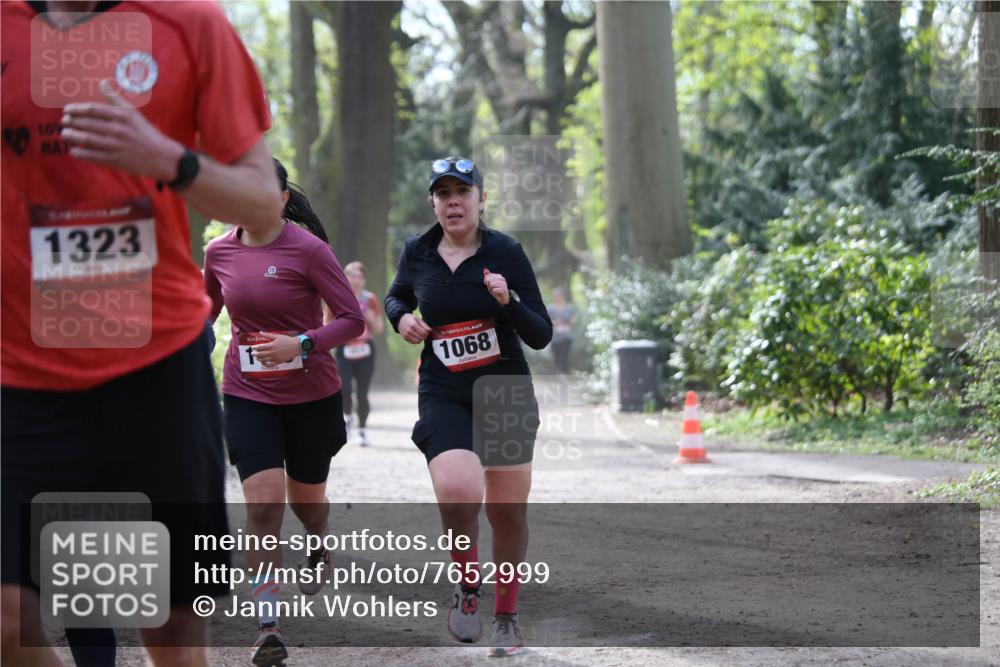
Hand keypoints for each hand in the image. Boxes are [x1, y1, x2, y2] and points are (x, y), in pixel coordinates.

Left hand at [61, 79, 182, 181]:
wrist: (162, 157)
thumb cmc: (145, 133)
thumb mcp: (133, 114)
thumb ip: (115, 99)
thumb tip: (101, 82)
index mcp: (122, 116)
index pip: (92, 109)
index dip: (76, 110)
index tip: (67, 110)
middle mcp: (119, 129)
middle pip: (87, 123)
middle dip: (71, 122)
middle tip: (64, 123)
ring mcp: (117, 146)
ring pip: (87, 139)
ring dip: (71, 136)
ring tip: (65, 134)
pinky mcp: (116, 160)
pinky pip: (92, 155)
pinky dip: (80, 153)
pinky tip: (74, 150)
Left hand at [251, 333, 300, 365]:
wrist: (296, 346)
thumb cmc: (287, 340)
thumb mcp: (277, 336)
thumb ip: (268, 335)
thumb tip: (260, 332)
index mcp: (271, 345)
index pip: (260, 347)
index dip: (255, 348)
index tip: (253, 348)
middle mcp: (272, 352)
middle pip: (260, 354)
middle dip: (255, 354)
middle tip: (252, 354)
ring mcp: (275, 358)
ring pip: (264, 360)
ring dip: (259, 359)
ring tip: (257, 358)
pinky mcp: (278, 361)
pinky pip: (270, 364)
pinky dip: (265, 364)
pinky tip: (264, 363)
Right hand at [398, 313, 431, 343]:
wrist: (400, 320)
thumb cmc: (411, 319)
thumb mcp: (418, 319)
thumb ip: (424, 325)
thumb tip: (430, 330)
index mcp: (413, 324)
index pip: (424, 332)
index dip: (428, 332)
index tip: (428, 330)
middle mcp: (409, 330)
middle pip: (422, 337)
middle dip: (425, 336)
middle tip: (426, 333)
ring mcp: (406, 335)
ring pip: (418, 341)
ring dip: (421, 339)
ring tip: (421, 335)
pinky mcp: (405, 338)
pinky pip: (413, 342)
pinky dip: (417, 340)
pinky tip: (417, 337)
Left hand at [483, 268, 509, 305]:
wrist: (502, 299)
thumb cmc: (496, 290)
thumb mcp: (490, 283)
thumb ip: (487, 276)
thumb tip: (485, 269)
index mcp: (499, 276)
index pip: (487, 277)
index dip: (486, 282)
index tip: (489, 285)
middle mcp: (502, 279)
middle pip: (489, 280)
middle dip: (489, 286)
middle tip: (492, 288)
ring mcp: (504, 284)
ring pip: (492, 284)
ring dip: (491, 289)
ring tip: (494, 290)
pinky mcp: (505, 290)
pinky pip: (495, 289)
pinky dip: (494, 291)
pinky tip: (495, 292)